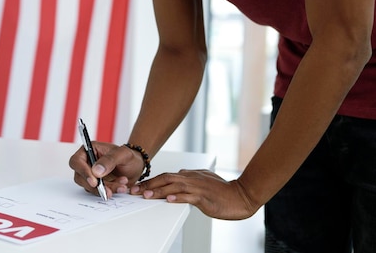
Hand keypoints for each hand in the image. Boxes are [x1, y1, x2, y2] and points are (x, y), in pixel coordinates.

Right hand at [69, 142, 145, 197]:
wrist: (135, 167)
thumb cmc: (128, 157)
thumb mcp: (123, 154)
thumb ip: (109, 160)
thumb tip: (96, 171)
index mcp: (90, 149)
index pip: (77, 161)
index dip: (83, 172)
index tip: (94, 181)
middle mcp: (87, 162)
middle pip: (80, 177)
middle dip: (96, 185)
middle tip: (109, 190)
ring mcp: (90, 174)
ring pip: (89, 187)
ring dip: (105, 189)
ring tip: (121, 185)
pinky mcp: (96, 184)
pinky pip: (98, 191)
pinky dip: (109, 191)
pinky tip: (120, 187)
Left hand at [131, 169, 259, 219]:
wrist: (240, 196)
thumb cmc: (223, 191)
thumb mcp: (204, 178)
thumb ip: (191, 177)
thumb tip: (179, 175)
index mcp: (190, 175)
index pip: (166, 176)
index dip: (151, 181)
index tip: (138, 187)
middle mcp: (192, 178)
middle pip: (166, 179)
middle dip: (148, 185)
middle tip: (135, 190)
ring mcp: (197, 187)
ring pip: (174, 187)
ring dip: (159, 191)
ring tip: (146, 195)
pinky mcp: (204, 197)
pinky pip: (188, 197)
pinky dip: (178, 198)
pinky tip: (169, 200)